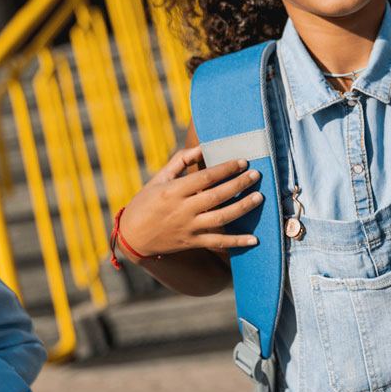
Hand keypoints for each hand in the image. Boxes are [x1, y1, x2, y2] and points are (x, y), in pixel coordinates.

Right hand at [118, 146, 263, 258]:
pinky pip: (218, 243)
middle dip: (239, 184)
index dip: (225, 169)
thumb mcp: (158, 179)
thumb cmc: (145, 203)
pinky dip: (237, 242)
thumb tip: (202, 148)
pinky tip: (254, 239)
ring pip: (221, 218)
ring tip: (259, 197)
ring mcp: (188, 227)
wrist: (131, 237)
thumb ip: (180, 161)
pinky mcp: (192, 242)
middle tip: (256, 175)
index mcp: (173, 191)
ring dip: (242, 208)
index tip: (243, 162)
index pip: (205, 177)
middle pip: (217, 196)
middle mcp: (182, 209)